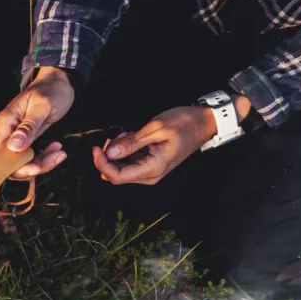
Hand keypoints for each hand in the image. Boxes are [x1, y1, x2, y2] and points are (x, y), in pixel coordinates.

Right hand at [0, 67, 75, 178]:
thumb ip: (28, 127)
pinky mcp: (22, 142)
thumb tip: (14, 147)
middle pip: (10, 164)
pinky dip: (42, 159)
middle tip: (56, 157)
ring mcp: (12, 138)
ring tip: (59, 152)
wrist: (58, 83)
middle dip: (33, 167)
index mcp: (4, 123)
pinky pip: (27, 159)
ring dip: (41, 163)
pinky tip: (55, 149)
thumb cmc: (50, 91)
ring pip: (20, 165)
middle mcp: (4, 133)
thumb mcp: (42, 107)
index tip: (39, 165)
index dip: (19, 167)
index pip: (2, 156)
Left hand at [93, 96, 249, 185]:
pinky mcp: (150, 164)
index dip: (102, 163)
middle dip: (109, 156)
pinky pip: (129, 162)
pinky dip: (124, 150)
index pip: (116, 176)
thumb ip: (132, 142)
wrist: (203, 123)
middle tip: (116, 136)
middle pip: (116, 174)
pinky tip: (131, 136)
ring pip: (121, 168)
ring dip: (117, 152)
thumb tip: (110, 153)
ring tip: (126, 133)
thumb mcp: (156, 128)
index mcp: (152, 168)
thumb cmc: (184, 123)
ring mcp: (150, 171)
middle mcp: (150, 175)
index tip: (97, 147)